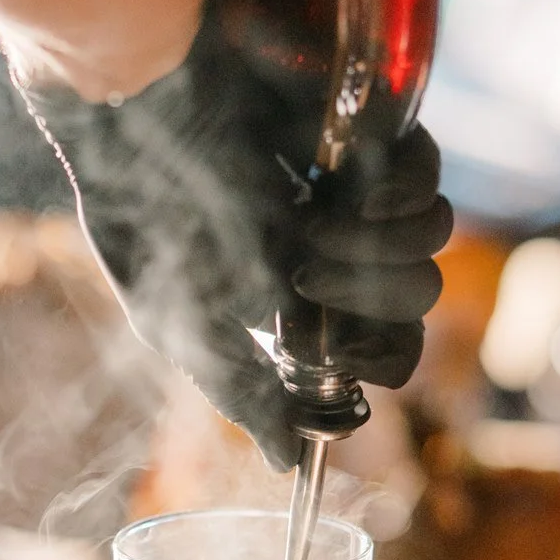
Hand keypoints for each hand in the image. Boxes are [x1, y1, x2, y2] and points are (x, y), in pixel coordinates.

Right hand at [13, 0, 451, 469]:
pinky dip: (395, 198)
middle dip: (368, 318)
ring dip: (370, 258)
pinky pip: (428, 181)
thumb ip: (239, 387)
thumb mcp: (176, 316)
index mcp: (297, 300)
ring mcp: (359, 196)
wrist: (132, 95)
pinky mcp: (371, 135)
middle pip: (412, 317)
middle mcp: (339, 252)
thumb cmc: (139, 203)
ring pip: (428, 258)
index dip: (368, 372)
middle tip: (306, 285)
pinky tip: (342, 189)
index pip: (378, 357)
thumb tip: (292, 464)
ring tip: (307, 231)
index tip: (335, 379)